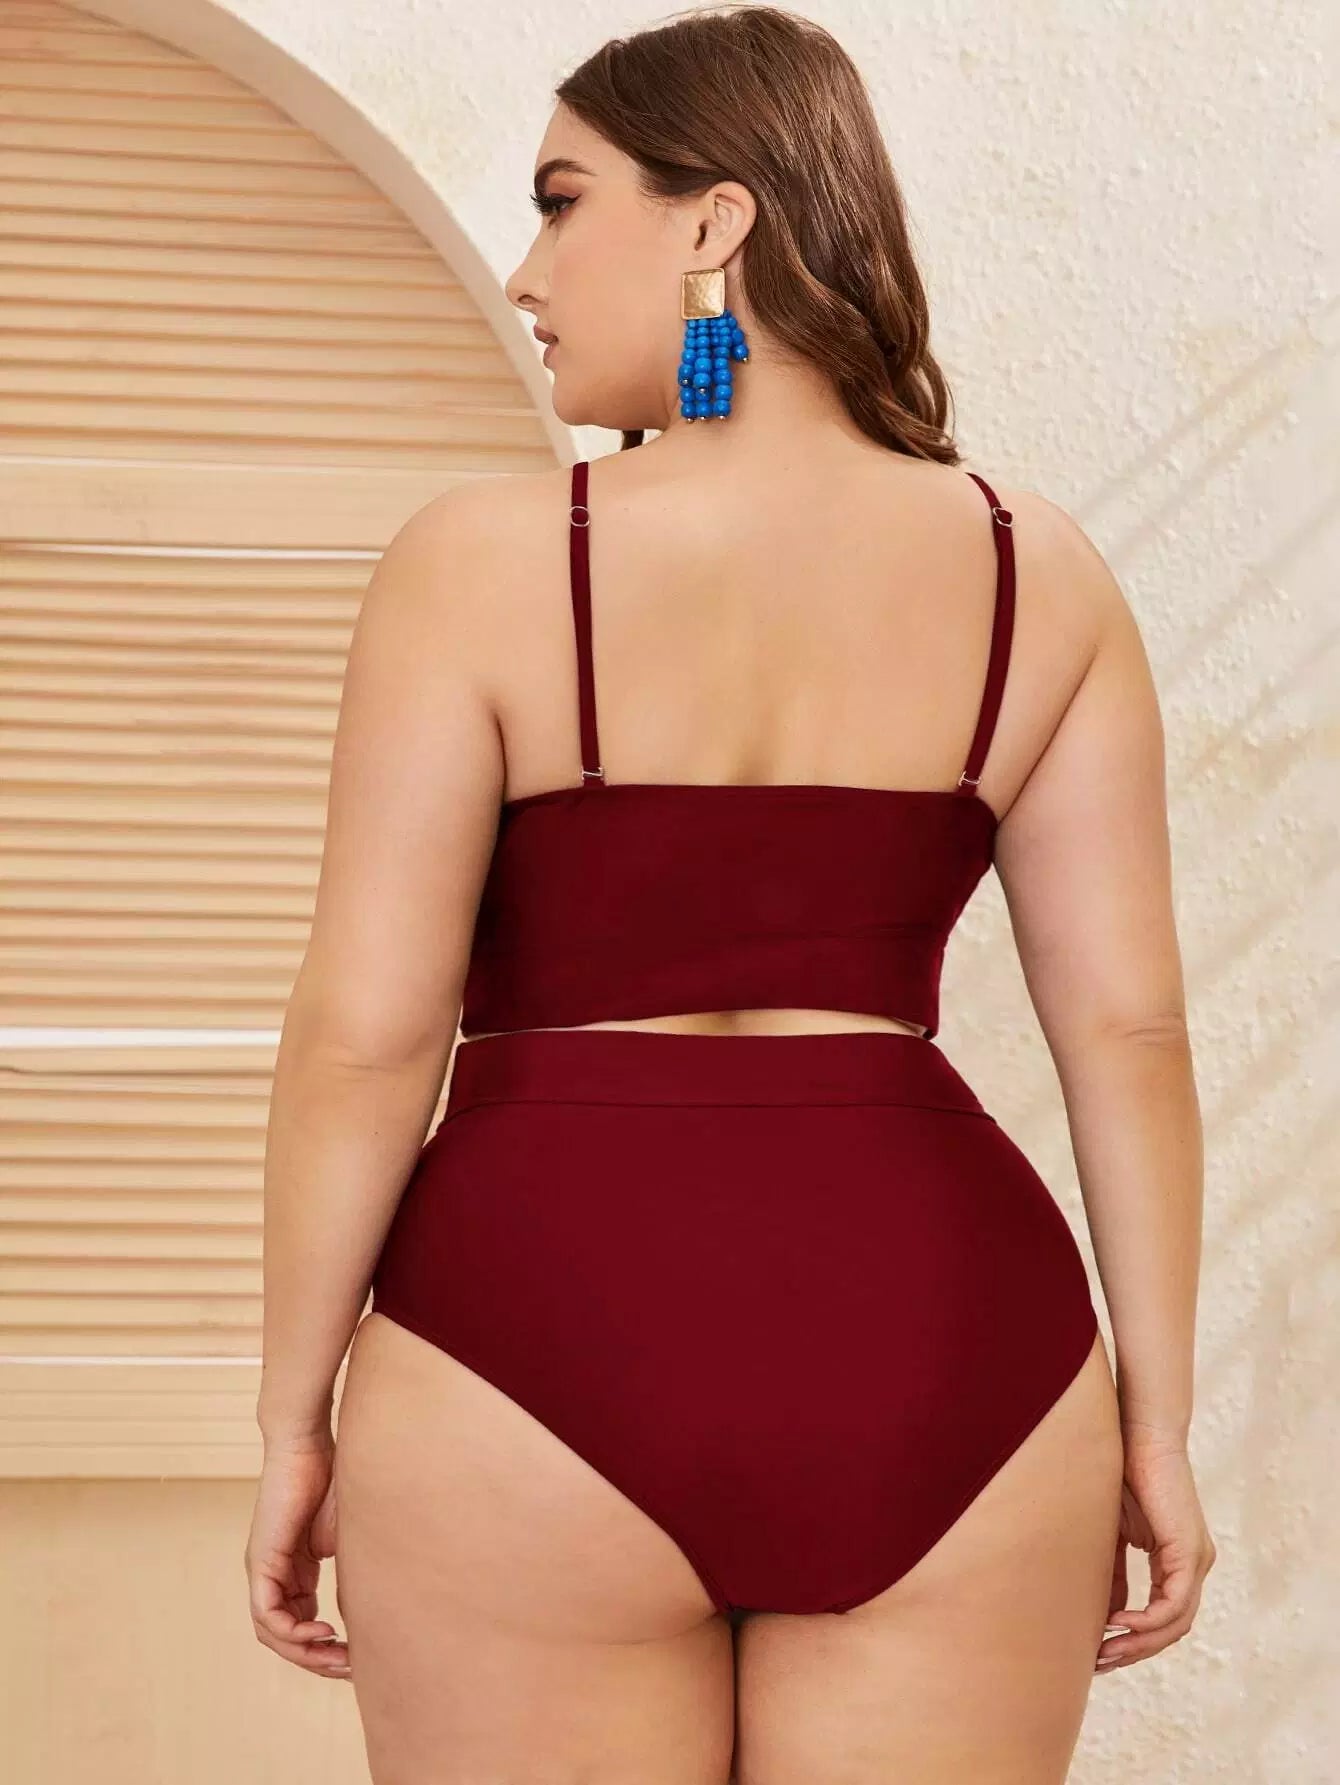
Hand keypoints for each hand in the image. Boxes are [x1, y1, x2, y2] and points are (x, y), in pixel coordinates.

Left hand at [244, 1433, 349, 1678]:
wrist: (308, 1443)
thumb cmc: (332, 1478)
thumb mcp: (345, 1538)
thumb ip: (348, 1574)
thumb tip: (363, 1614)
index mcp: (293, 1571)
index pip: (301, 1625)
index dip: (326, 1648)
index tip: (357, 1655)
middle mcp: (273, 1576)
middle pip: (285, 1637)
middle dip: (318, 1660)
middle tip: (350, 1668)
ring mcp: (263, 1570)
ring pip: (272, 1633)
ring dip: (305, 1653)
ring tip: (338, 1656)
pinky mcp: (260, 1562)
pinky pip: (266, 1614)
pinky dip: (292, 1632)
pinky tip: (323, 1632)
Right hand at [1095, 1435, 1216, 1673]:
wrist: (1138, 1435)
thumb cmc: (1122, 1474)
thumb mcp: (1114, 1536)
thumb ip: (1115, 1575)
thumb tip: (1109, 1615)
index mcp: (1178, 1560)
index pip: (1163, 1617)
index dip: (1133, 1640)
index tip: (1099, 1652)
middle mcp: (1194, 1565)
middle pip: (1171, 1630)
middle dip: (1134, 1651)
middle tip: (1099, 1664)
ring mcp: (1196, 1560)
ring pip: (1175, 1624)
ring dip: (1139, 1644)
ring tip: (1104, 1650)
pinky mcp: (1189, 1552)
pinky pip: (1174, 1604)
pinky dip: (1147, 1620)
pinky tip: (1117, 1623)